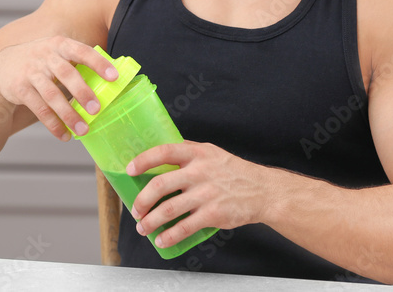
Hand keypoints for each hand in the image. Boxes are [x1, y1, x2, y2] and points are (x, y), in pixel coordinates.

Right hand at [0, 36, 117, 140]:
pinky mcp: (20, 89)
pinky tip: (64, 134)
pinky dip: (53, 124)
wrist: (2, 67)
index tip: (114, 77)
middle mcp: (45, 56)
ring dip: (68, 114)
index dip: (98, 63)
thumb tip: (111, 79)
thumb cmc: (40, 61)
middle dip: (82, 92)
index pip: (82, 51)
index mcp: (60, 45)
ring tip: (83, 129)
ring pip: (52, 95)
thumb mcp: (56, 52)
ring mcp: (31, 72)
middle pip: (66, 74)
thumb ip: (77, 62)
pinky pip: (39, 109)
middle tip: (97, 109)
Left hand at [127, 141, 272, 247]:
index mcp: (196, 153)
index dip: (143, 160)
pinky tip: (161, 240)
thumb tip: (158, 157)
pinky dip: (169, 236)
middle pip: (160, 185)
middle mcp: (199, 172)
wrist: (263, 191)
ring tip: (142, 228)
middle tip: (135, 210)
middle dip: (142, 201)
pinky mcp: (213, 214)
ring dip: (150, 221)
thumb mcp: (211, 152)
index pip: (163, 151)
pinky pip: (184, 227)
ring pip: (168, 209)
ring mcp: (206, 194)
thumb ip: (187, 152)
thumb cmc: (232, 171)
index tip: (130, 170)